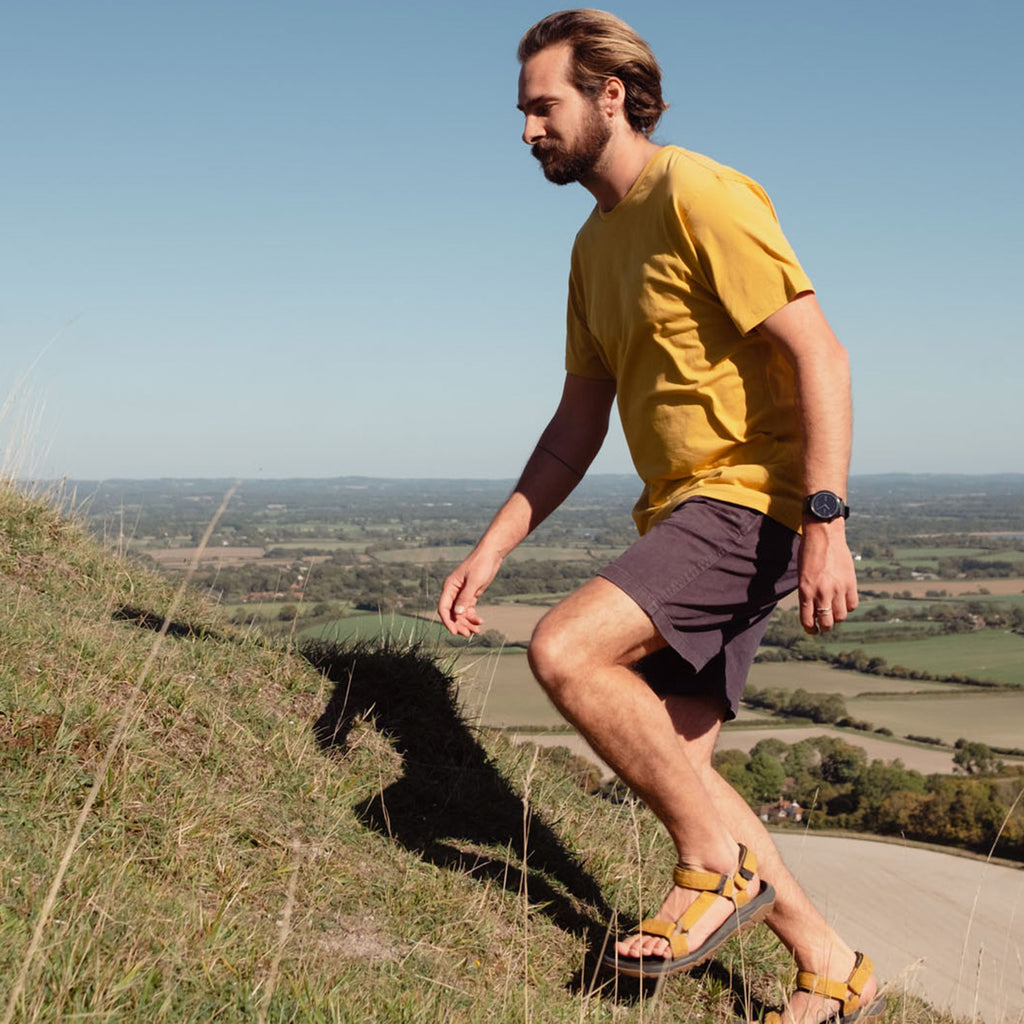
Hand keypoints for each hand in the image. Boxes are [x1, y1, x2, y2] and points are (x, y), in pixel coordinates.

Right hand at [437, 547, 503, 636]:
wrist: (491, 555)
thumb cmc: (481, 564)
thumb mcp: (474, 582)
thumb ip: (465, 598)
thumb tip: (458, 614)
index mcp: (450, 587)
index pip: (443, 608)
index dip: (447, 621)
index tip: (454, 632)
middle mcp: (453, 592)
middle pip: (452, 613)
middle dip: (459, 625)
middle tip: (468, 635)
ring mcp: (462, 594)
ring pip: (461, 614)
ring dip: (467, 623)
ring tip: (477, 631)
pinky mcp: (471, 595)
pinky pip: (469, 610)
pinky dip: (473, 617)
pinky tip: (480, 622)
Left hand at [797, 520, 857, 634]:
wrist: (823, 534)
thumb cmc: (809, 553)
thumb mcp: (802, 575)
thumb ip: (808, 593)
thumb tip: (815, 610)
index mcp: (805, 590)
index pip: (808, 620)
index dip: (811, 629)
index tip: (813, 630)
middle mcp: (821, 592)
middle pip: (826, 622)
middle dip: (825, 627)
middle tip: (825, 625)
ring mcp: (838, 588)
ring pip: (841, 616)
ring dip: (837, 617)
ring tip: (835, 612)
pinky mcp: (851, 582)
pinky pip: (853, 604)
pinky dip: (849, 606)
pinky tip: (844, 601)